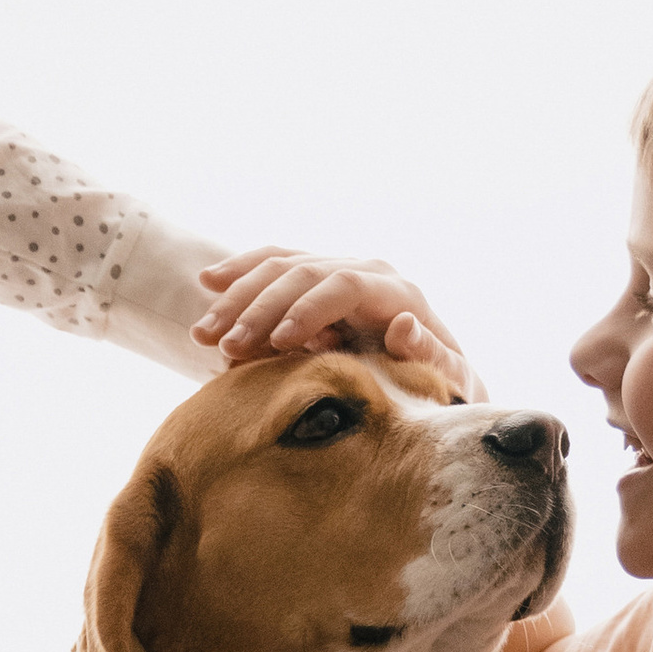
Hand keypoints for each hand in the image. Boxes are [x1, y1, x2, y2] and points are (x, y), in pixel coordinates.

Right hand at [196, 248, 478, 398]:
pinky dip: (239, 272)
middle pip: (303, 272)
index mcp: (397, 292)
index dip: (308, 310)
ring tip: (203, 334)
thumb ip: (431, 356)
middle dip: (260, 309)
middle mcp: (366, 271)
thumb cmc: (440, 387)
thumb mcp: (448, 380)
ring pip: (280, 267)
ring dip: (237, 298)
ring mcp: (338, 270)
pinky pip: (272, 264)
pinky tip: (207, 281)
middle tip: (226, 348)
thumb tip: (404, 325)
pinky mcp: (315, 280)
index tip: (277, 344)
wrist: (431, 377)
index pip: (344, 285)